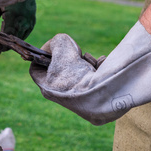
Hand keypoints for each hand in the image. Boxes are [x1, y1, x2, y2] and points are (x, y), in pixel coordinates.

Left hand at [0, 0, 36, 53]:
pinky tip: (12, 38)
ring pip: (20, 39)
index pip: (6, 37)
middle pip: (14, 41)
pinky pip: (25, 34)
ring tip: (4, 45)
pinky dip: (19, 38)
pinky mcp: (32, 22)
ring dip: (12, 42)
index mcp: (12, 18)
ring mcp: (29, 22)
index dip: (0, 45)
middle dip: (5, 46)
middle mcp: (23, 22)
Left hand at [29, 22, 150, 124]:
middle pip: (63, 75)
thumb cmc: (84, 70)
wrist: (115, 90)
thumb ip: (56, 43)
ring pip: (84, 77)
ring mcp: (87, 106)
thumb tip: (58, 45)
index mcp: (53, 92)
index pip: (36, 72)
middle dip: (74, 62)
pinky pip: (101, 83)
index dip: (43, 56)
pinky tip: (110, 69)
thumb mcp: (64, 48)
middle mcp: (68, 102)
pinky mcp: (106, 106)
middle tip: (84, 56)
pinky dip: (105, 72)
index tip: (54, 47)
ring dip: (91, 66)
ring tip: (98, 63)